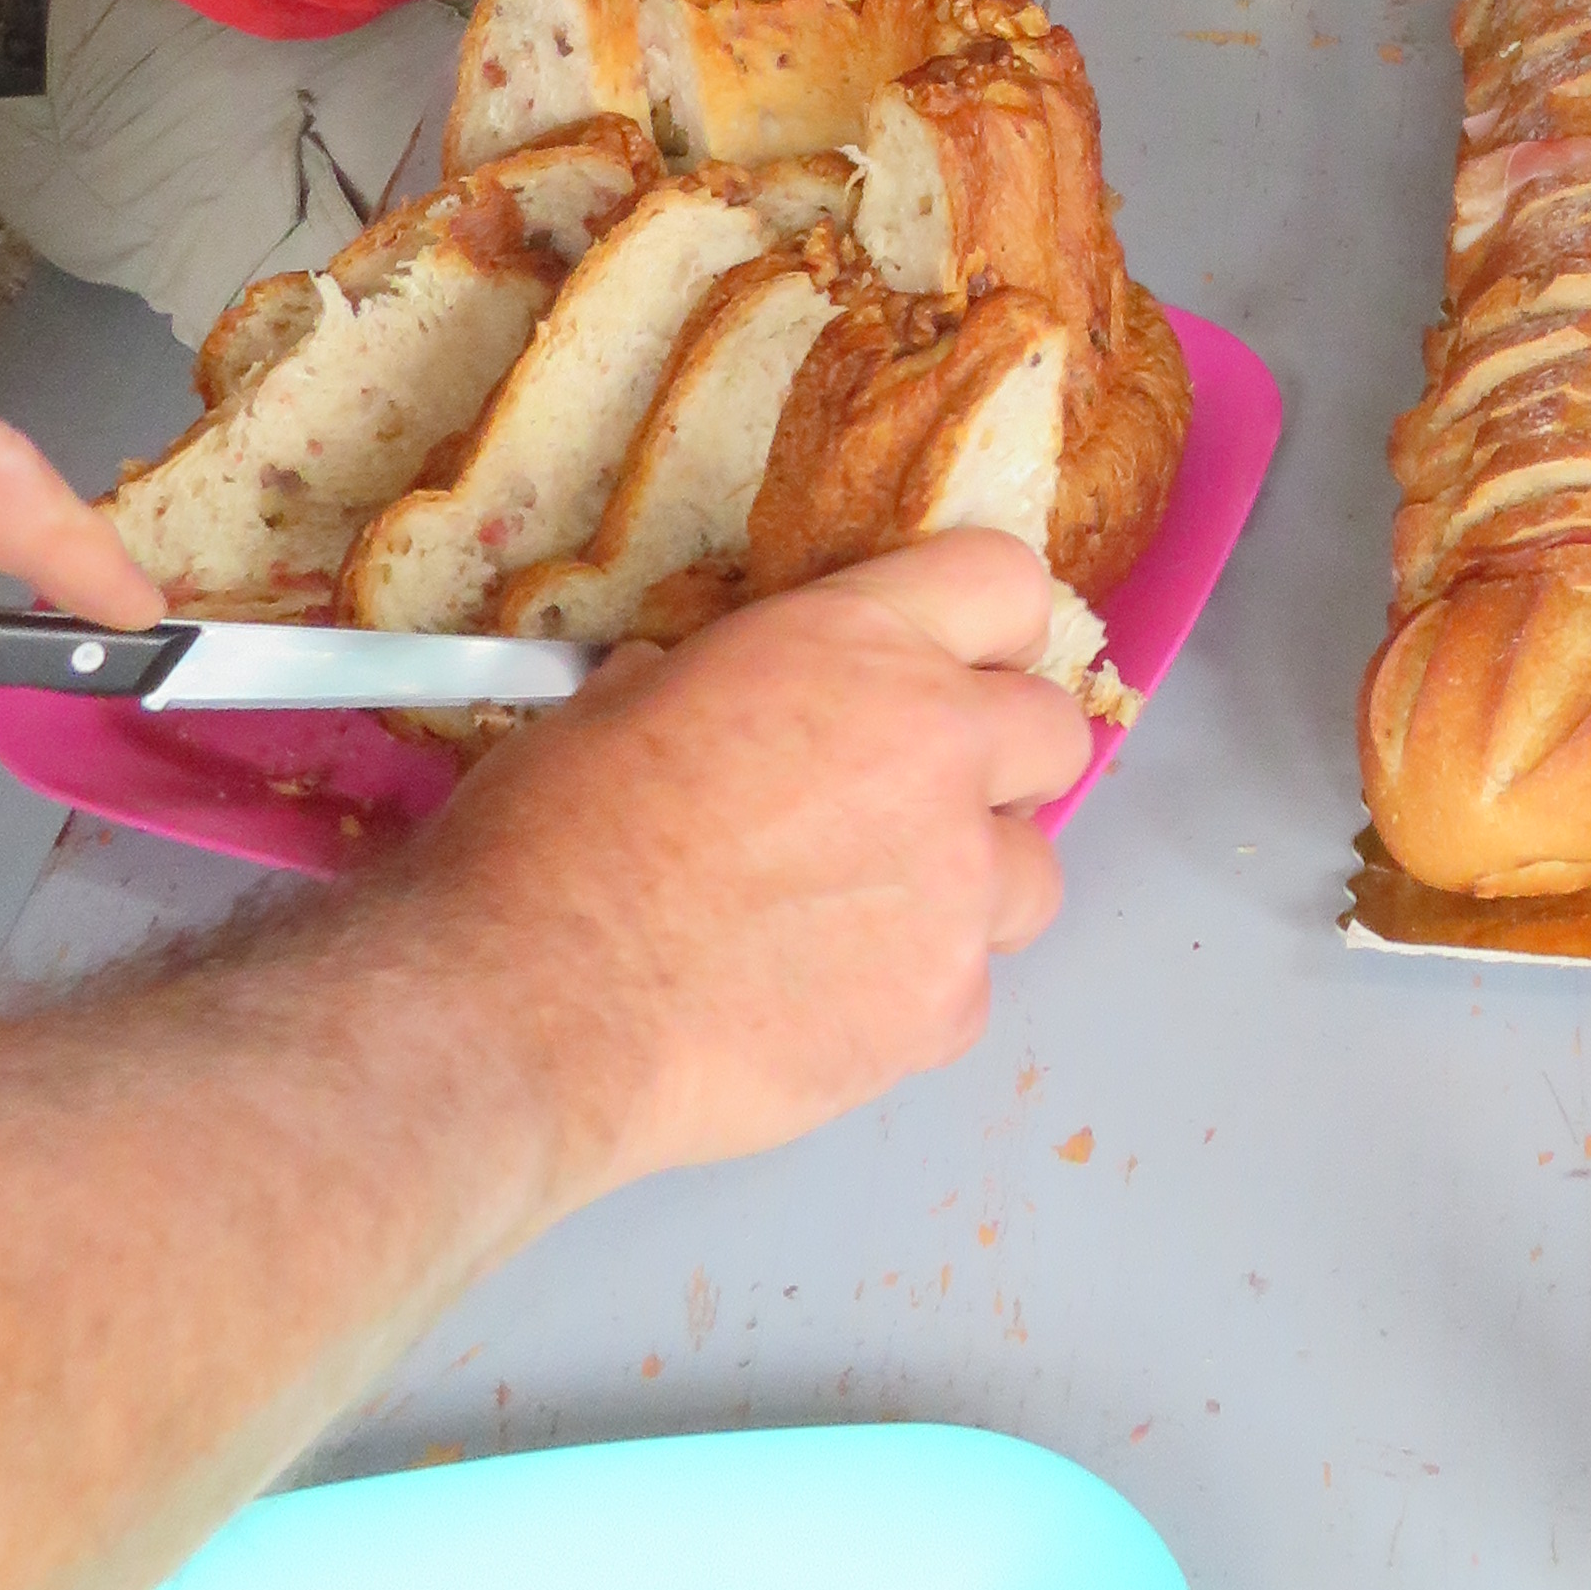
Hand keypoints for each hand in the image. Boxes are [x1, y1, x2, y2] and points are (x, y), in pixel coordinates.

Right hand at [401, 530, 1094, 1193]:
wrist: (535, 1005)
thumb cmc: (552, 840)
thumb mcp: (616, 703)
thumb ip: (710, 685)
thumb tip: (694, 692)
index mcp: (857, 643)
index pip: (1005, 582)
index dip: (987, 625)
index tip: (957, 663)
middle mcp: (936, 746)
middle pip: (1055, 731)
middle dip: (1003, 764)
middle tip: (918, 803)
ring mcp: (955, 882)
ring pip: (1034, 874)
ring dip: (973, 889)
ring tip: (874, 921)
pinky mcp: (943, 1007)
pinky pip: (969, 991)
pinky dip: (915, 998)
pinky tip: (825, 1007)